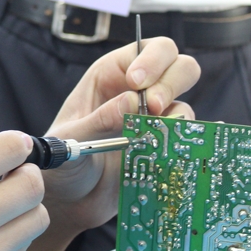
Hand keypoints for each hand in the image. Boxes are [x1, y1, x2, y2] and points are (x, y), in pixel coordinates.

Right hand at [0, 126, 48, 250]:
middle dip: (24, 175)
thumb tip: (1, 140)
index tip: (9, 151)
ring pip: (38, 215)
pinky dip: (11, 238)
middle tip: (7, 180)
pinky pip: (24, 245)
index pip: (10, 149)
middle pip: (33, 183)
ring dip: (23, 209)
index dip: (15, 146)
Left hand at [43, 37, 199, 235]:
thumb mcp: (71, 139)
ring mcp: (155, 118)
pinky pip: (186, 134)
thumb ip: (98, 120)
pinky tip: (163, 153)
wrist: (72, 200)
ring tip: (155, 135)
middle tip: (154, 107)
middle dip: (171, 81)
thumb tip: (131, 102)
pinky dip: (181, 141)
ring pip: (186, 99)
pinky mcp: (165, 144)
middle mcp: (138, 91)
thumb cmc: (64, 162)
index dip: (149, 60)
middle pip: (178, 64)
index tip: (137, 83)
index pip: (145, 50)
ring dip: (177, 114)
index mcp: (111, 75)